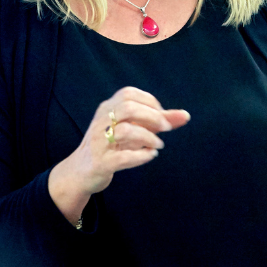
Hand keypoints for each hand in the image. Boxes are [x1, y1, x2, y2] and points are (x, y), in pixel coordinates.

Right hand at [48, 86, 189, 224]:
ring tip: (158, 145)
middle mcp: (101, 122)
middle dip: (152, 117)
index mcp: (107, 109)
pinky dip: (141, 156)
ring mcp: (100, 142)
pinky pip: (123, 157)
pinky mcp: (101, 163)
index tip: (162, 115)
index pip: (129, 93)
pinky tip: (150, 156)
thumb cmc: (110, 146)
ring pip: (125, 131)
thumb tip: (185, 115)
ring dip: (148, 137)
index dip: (150, 101)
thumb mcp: (132, 130)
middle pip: (128, 108)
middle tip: (165, 129)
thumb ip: (158, 121)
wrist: (80, 172)